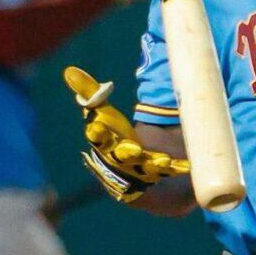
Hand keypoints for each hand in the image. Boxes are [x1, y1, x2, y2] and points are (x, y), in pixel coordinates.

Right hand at [64, 66, 187, 203]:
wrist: (135, 172)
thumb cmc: (118, 140)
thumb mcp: (106, 116)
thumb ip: (91, 95)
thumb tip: (69, 71)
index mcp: (105, 147)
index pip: (98, 140)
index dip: (97, 135)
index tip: (96, 128)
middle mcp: (120, 165)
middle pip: (121, 160)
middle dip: (127, 155)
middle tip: (134, 150)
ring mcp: (139, 175)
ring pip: (146, 171)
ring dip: (154, 166)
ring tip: (164, 159)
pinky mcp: (158, 183)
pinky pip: (167, 179)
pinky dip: (176, 171)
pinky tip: (186, 166)